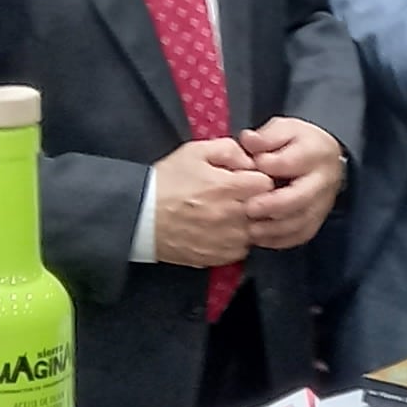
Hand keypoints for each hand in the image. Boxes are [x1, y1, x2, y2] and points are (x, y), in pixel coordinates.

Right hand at [146, 137, 272, 265]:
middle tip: (242, 195)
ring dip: (249, 222)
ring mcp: (226, 240)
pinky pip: (242, 250)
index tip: (249, 178)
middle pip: (266, 209)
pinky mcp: (217, 257)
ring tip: (231, 213)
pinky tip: (222, 230)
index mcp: (228, 187)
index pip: (267, 183)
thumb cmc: (166, 181)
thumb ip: (229, 149)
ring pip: (257, 231)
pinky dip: (237, 240)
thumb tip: (250, 161)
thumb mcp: (194, 152)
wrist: (140, 217)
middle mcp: (232, 216)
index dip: (260, 177)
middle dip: (258, 200)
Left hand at [235, 115, 345, 250]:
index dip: (266, 165)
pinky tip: (260, 238)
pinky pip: (301, 235)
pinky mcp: (317, 220)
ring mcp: (322, 203)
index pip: (290, 162)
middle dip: (271, 205)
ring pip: (300, 222)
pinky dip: (279, 240)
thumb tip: (248, 141)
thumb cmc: (298, 143)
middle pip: (299, 198)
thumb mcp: (284, 129)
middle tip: (248, 208)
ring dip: (273, 229)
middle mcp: (323, 181)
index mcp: (315, 153)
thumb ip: (266, 136)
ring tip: (250, 229)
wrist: (325, 158)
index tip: (248, 165)